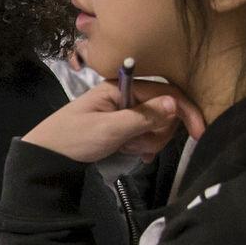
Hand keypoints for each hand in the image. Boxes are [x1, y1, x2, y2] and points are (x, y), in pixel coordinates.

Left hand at [21, 80, 207, 162]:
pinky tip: (133, 154)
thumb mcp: (110, 128)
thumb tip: (175, 103)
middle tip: (137, 145)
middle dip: (158, 132)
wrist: (46, 157)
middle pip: (165, 110)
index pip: (166, 91)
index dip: (186, 110)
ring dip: (147, 141)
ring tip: (125, 148)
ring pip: (156, 125)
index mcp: (121, 87)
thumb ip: (143, 116)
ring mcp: (124, 111)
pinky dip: (143, 145)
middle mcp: (126, 95)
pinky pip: (145, 134)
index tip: (199, 133)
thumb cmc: (73, 138)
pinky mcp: (122, 126)